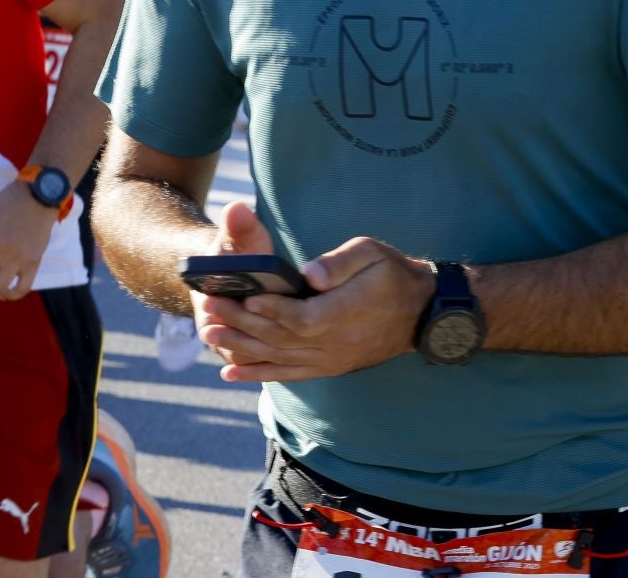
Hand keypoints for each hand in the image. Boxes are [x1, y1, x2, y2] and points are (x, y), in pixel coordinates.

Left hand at [196, 202, 434, 383]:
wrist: (419, 312)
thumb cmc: (392, 274)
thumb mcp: (373, 253)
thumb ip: (341, 262)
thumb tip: (310, 275)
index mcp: (346, 312)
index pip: (302, 317)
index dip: (272, 310)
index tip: (244, 298)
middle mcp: (335, 342)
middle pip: (281, 338)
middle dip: (241, 324)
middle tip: (207, 310)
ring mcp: (330, 359)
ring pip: (278, 359)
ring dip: (241, 348)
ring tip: (208, 335)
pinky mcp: (328, 366)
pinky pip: (288, 374)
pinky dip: (257, 373)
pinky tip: (229, 370)